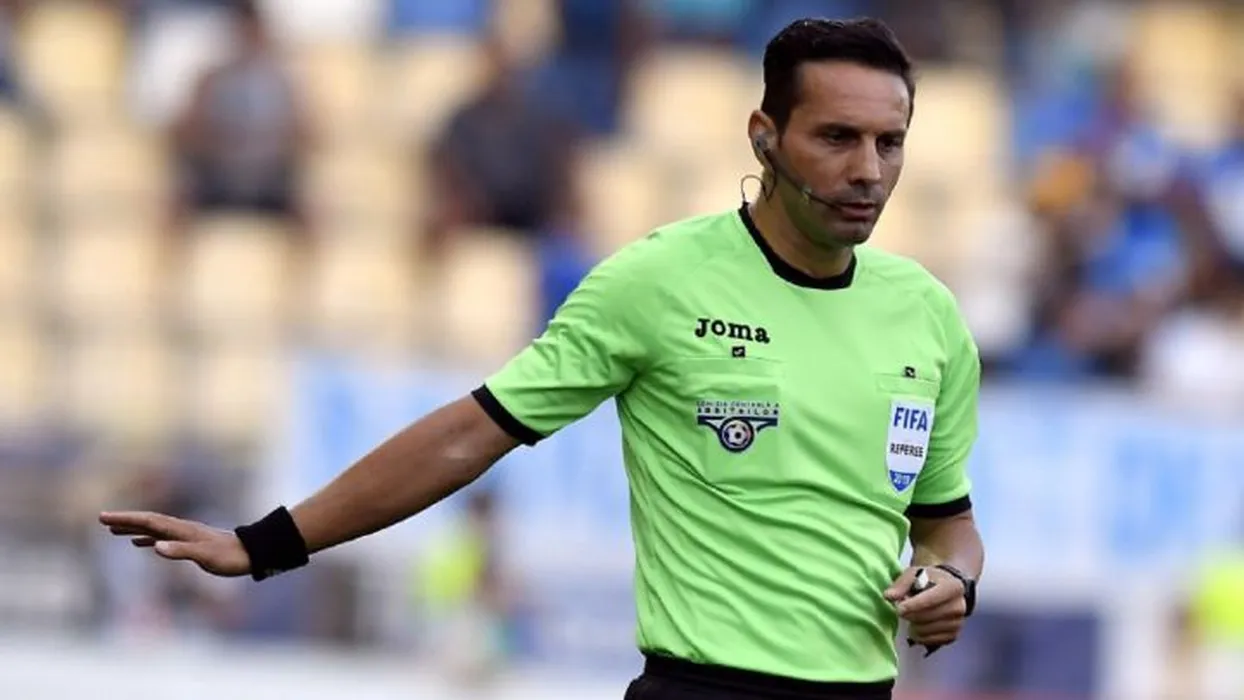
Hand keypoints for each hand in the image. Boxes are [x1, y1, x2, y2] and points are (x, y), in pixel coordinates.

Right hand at [99, 511, 250, 577]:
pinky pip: (162, 538)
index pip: (148, 521)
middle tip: (101, 518)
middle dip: (125, 520)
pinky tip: (140, 543)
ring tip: (113, 529)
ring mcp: (185, 536)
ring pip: (153, 529)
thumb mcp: (204, 556)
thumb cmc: (228, 557)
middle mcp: (181, 529)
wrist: (250, 554)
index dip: (126, 519)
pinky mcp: (190, 544)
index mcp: (181, 530)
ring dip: (133, 528)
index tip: (104, 517)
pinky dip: (147, 538)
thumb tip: (155, 547)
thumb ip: (180, 551)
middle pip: (147, 521)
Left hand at [884, 566, 967, 648]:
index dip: (913, 605)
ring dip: (913, 625)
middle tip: (902, 610)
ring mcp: (958, 623)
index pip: (932, 599)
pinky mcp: (953, 635)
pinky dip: (919, 635)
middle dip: (910, 615)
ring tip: (911, 616)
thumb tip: (888, 596)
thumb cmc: (930, 580)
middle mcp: (959, 606)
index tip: (898, 609)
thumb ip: (901, 584)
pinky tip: (917, 625)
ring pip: (926, 630)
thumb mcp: (915, 574)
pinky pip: (930, 641)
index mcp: (952, 587)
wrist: (949, 590)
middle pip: (928, 616)